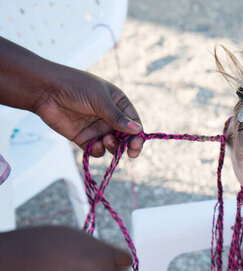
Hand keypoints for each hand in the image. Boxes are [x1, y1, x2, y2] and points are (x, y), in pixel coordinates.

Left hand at [0, 37, 143, 157]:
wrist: (46, 90)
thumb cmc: (76, 87)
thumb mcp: (100, 100)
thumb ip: (117, 117)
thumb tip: (138, 130)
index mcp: (118, 103)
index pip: (134, 122)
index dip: (138, 133)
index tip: (137, 143)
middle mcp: (109, 117)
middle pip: (126, 136)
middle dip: (129, 144)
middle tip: (131, 152)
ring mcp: (97, 128)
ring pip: (112, 144)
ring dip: (113, 146)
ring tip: (106, 141)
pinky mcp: (84, 138)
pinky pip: (96, 149)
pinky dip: (98, 151)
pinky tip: (95, 145)